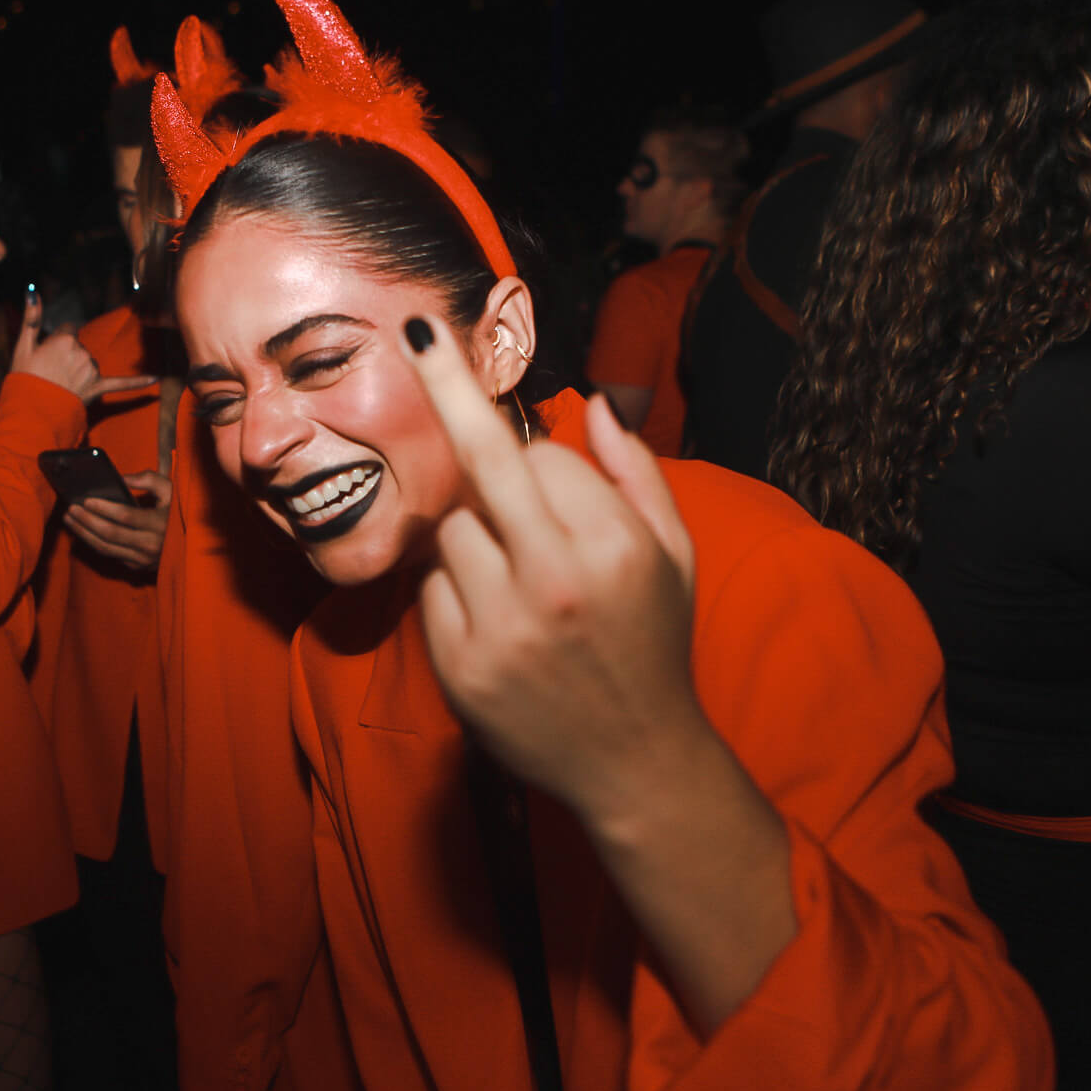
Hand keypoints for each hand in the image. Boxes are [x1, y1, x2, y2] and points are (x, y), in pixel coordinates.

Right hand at [12, 293, 156, 404]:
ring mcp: (91, 371)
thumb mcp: (23, 345)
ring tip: (61, 384)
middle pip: (79, 347)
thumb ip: (31, 317)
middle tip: (51, 373)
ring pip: (90, 363)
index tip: (47, 354)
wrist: (32, 410)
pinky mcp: (99, 388)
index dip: (57, 341)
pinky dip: (138, 383)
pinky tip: (155, 379)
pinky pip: (122, 384)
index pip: (68, 330)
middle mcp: (82, 353)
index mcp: (64, 340)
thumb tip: (33, 290)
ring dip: (80, 371)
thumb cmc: (25, 378)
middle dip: (68, 357)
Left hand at [61, 470, 170, 571]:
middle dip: (87, 521)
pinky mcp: (137, 566)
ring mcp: (143, 559)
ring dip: (84, 534)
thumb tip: (121, 479)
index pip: (126, 517)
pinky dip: (93, 543)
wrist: (193, 545)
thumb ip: (148, 479)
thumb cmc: (178, 512)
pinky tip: (82, 531)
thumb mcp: (171, 491)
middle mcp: (151, 544)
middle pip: (110, 534)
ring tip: (70, 520)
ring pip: (106, 547)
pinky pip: (110, 554)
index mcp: (160, 523)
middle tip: (71, 509)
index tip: (87, 500)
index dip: (104, 509)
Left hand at [399, 313, 703, 817]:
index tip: (523, 441)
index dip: (537, 456)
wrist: (634, 763)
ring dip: (472, 531)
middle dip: (448, 387)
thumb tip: (592, 402)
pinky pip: (433, 587)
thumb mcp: (673, 556)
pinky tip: (498, 619)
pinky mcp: (460, 669)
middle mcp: (554, 583)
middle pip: (481, 464)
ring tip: (516, 574)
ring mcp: (501, 629)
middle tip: (416, 327)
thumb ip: (635, 473)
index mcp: (613, 548)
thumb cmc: (653, 644)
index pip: (542, 456)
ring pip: (451, 527)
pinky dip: (456, 589)